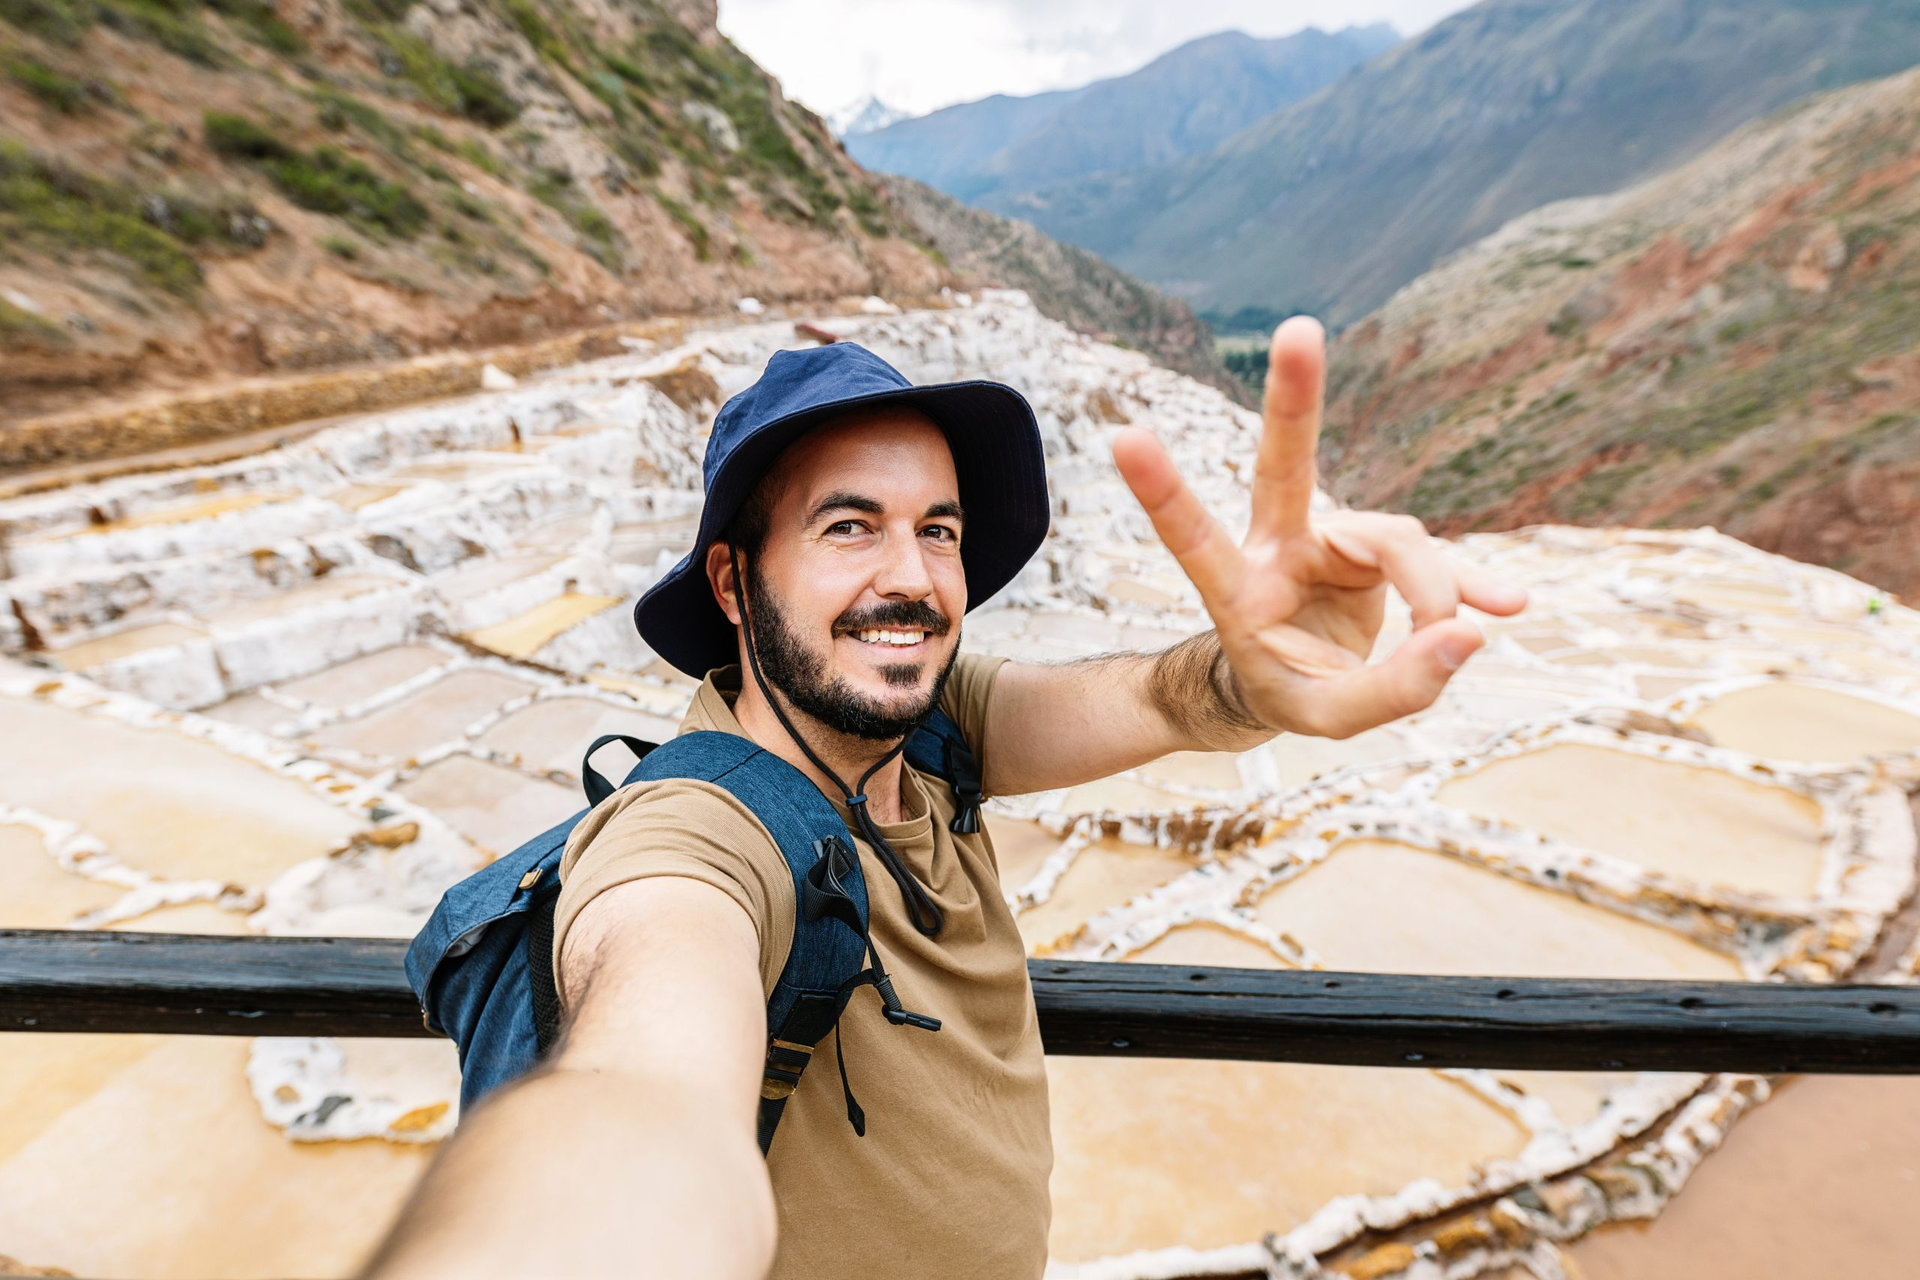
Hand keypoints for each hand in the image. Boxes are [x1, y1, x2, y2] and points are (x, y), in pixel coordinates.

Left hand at [1112, 315, 1527, 739]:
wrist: (1292, 682)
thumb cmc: (1287, 693)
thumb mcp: (1326, 719)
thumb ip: (1394, 691)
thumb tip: (1470, 636)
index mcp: (1238, 591)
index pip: (1194, 539)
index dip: (1165, 492)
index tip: (1125, 438)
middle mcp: (1281, 547)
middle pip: (1285, 466)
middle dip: (1293, 399)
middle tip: (1299, 329)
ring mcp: (1331, 537)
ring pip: (1400, 542)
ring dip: (1433, 597)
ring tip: (1447, 650)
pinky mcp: (1377, 545)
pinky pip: (1435, 558)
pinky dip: (1469, 584)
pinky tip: (1510, 606)